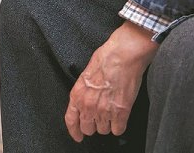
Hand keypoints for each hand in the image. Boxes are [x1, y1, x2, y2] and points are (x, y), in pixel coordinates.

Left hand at [65, 21, 158, 141]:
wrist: (122, 56)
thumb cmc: (105, 59)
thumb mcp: (85, 75)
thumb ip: (84, 92)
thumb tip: (85, 103)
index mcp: (77, 94)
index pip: (71, 120)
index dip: (74, 131)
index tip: (78, 136)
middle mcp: (88, 105)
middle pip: (88, 128)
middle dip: (93, 125)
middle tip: (98, 119)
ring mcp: (104, 110)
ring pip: (103, 130)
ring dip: (107, 124)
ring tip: (111, 112)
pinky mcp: (121, 112)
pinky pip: (118, 129)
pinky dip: (119, 125)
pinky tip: (120, 116)